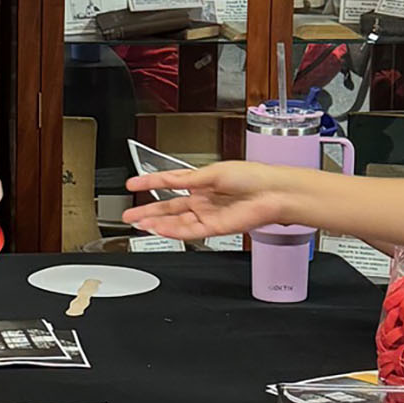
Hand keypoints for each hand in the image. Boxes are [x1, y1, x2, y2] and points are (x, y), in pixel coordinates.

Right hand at [125, 160, 309, 240]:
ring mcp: (209, 215)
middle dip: (148, 211)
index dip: (151, 183)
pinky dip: (172, 230)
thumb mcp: (213, 171)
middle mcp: (205, 200)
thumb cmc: (254, 177)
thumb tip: (168, 179)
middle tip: (130, 215)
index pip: (171, 183)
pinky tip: (158, 228)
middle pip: (170, 208)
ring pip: (176, 222)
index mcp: (204, 183)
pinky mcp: (215, 228)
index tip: (133, 184)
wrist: (274, 193)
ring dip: (156, 223)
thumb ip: (187, 179)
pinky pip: (188, 231)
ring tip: (138, 223)